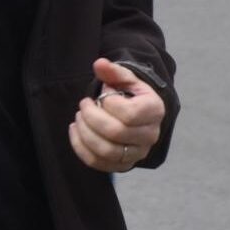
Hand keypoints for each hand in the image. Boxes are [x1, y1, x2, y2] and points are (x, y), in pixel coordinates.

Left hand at [68, 58, 163, 173]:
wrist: (139, 115)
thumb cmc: (131, 95)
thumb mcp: (126, 79)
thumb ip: (113, 71)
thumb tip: (99, 64)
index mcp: (154, 111)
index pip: (129, 113)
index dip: (108, 104)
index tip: (101, 95)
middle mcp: (150, 135)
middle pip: (116, 133)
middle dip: (91, 117)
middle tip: (83, 105)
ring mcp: (138, 153)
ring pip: (106, 151)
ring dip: (84, 133)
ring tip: (79, 118)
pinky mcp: (123, 165)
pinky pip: (98, 163)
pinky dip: (80, 148)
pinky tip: (75, 131)